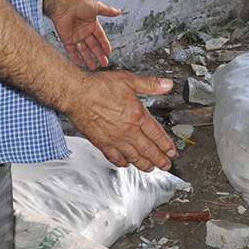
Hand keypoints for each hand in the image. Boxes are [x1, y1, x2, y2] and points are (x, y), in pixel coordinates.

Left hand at [52, 0, 121, 69]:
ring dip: (88, 59)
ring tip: (93, 67)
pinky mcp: (67, 39)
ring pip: (84, 50)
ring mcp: (75, 36)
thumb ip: (108, 11)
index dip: (105, 45)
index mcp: (92, 24)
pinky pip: (72, 51)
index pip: (100, 37)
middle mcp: (84, 31)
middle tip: (104, 63)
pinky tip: (80, 63)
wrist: (64, 5)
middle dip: (99, 55)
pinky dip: (75, 57)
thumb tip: (118, 11)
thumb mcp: (97, 7)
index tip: (109, 53)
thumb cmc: (79, 3)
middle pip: (93, 46)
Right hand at [63, 71, 177, 170]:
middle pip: (148, 150)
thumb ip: (150, 84)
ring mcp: (115, 139)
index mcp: (137, 115)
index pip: (157, 134)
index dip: (166, 145)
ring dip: (144, 164)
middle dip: (159, 159)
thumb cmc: (99, 87)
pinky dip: (122, 162)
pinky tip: (126, 164)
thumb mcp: (129, 80)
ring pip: (133, 157)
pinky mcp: (102, 143)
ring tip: (150, 168)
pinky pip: (114, 157)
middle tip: (166, 165)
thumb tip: (167, 84)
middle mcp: (128, 130)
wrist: (77, 95)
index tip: (172, 151)